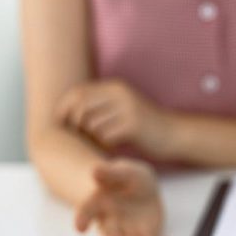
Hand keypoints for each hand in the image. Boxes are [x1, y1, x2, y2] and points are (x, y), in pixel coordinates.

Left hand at [56, 79, 171, 159]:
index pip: (78, 92)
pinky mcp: (133, 126)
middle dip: (74, 124)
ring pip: (92, 124)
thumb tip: (68, 111)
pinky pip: (105, 136)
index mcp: (115, 87)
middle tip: (77, 137)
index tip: (60, 123)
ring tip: (98, 143)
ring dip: (90, 137)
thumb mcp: (123, 107)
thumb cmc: (145, 126)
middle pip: (81, 107)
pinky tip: (110, 147)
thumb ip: (101, 105)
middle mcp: (120, 94)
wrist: (174, 134)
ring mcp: (127, 109)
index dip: (64, 108)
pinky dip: (103, 144)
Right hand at [75, 159, 172, 235]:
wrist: (142, 187)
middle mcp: (112, 221)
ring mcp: (128, 231)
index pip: (87, 211)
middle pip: (110, 233)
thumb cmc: (127, 178)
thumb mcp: (123, 171)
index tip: (80, 228)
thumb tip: (95, 170)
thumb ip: (111, 173)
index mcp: (99, 203)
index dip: (82, 219)